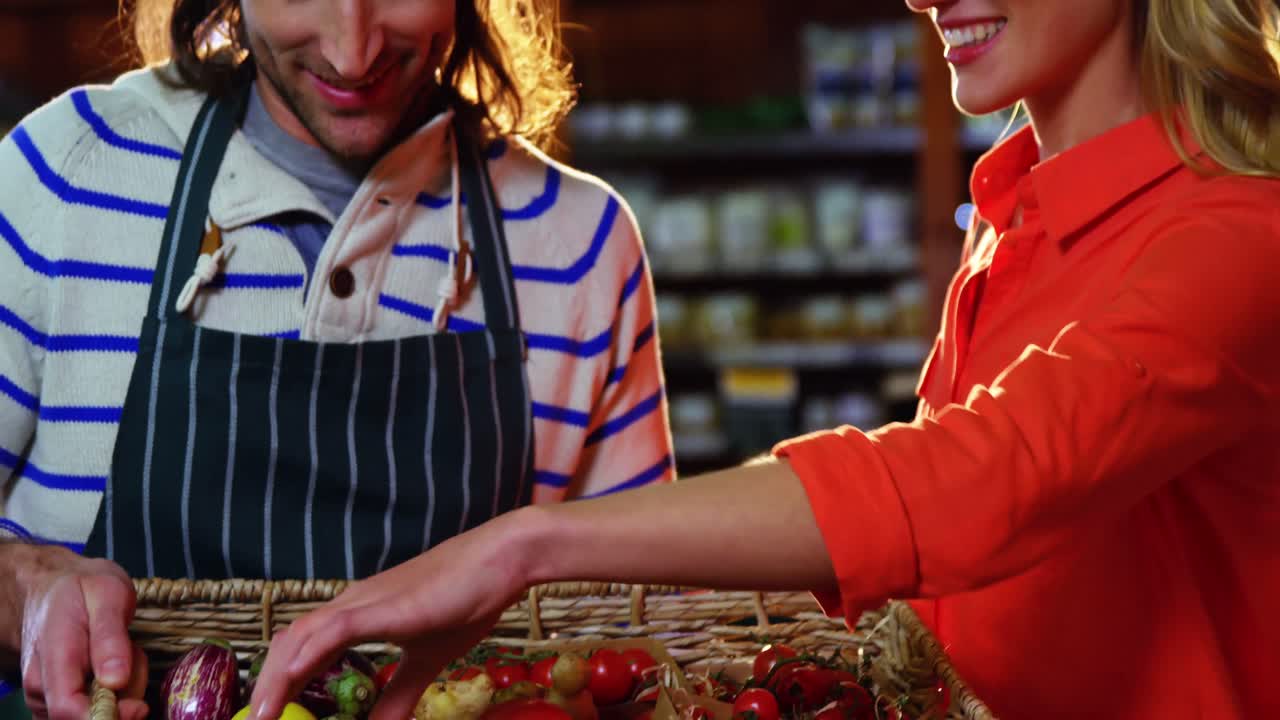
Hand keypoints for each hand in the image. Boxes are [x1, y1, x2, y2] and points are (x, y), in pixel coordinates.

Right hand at [18, 548, 145, 719]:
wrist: (55, 587)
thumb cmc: (83, 588)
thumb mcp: (107, 596)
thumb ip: (110, 639)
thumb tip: (115, 681)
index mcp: (54, 657)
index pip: (68, 709)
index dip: (106, 717)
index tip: (138, 705)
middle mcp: (42, 685)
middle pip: (86, 718)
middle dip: (124, 698)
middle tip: (133, 654)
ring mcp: (46, 695)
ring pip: (93, 716)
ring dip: (122, 693)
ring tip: (123, 652)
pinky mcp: (57, 700)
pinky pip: (92, 712)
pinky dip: (115, 695)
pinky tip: (115, 668)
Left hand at [249, 511, 533, 719]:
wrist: (499, 560)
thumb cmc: (468, 601)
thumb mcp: (430, 659)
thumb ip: (401, 695)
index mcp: (358, 615)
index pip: (303, 647)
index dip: (280, 680)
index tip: (269, 714)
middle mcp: (351, 604)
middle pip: (290, 644)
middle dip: (267, 685)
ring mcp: (364, 602)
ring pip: (301, 638)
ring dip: (276, 678)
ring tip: (261, 715)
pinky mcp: (383, 606)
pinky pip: (334, 631)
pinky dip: (308, 656)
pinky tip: (292, 678)